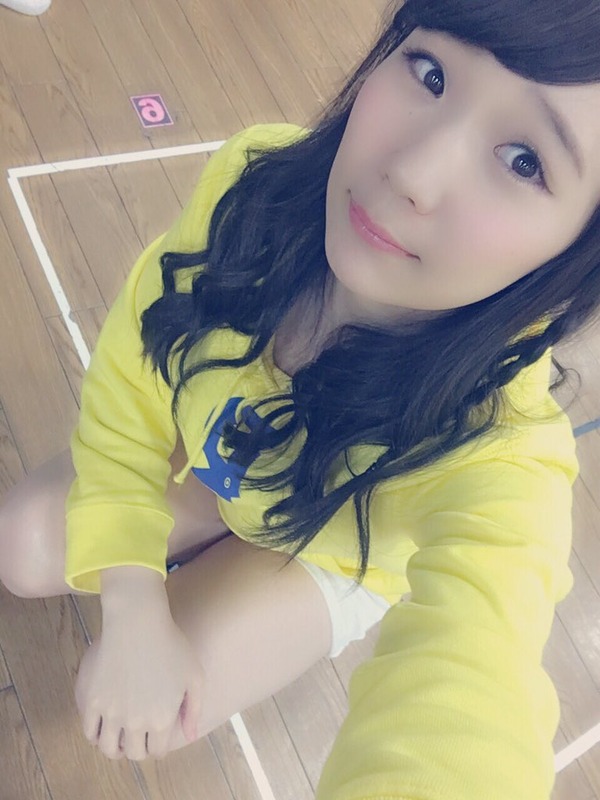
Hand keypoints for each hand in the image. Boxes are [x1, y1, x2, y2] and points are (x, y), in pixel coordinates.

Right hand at [75, 613, 203, 760]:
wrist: (138, 623)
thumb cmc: (171, 644)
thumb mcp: (194, 675)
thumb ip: (193, 709)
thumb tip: (189, 737)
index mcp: (163, 719)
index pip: (158, 751)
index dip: (157, 746)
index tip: (155, 738)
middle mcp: (137, 722)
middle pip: (134, 753)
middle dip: (138, 748)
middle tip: (137, 738)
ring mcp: (112, 713)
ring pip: (109, 748)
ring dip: (114, 748)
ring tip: (118, 737)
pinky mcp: (93, 701)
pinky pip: (89, 731)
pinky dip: (95, 735)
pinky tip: (102, 726)